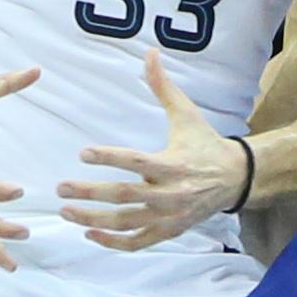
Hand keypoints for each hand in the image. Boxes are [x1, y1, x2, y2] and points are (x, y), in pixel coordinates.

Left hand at [60, 52, 246, 250]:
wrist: (235, 179)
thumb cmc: (205, 143)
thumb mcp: (187, 114)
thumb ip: (163, 87)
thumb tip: (149, 53)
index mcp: (173, 164)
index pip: (136, 161)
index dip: (109, 157)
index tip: (82, 153)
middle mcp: (170, 194)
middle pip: (124, 195)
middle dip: (90, 193)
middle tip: (61, 188)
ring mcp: (168, 216)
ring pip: (126, 222)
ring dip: (93, 219)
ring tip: (66, 211)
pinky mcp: (168, 231)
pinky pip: (137, 242)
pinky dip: (112, 242)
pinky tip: (89, 233)